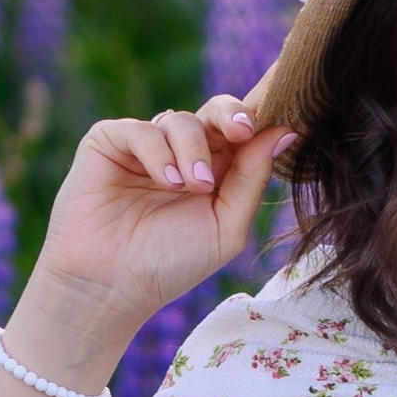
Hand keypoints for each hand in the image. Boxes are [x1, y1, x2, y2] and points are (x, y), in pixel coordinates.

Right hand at [17, 78, 293, 379]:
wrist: (112, 285)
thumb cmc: (171, 262)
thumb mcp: (226, 225)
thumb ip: (253, 178)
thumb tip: (287, 131)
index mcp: (216, 169)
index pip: (243, 130)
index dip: (261, 115)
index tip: (283, 112)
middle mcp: (183, 152)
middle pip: (216, 111)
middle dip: (232, 115)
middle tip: (241, 132)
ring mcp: (146, 145)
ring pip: (180, 120)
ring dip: (192, 151)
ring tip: (190, 187)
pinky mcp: (109, 142)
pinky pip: (142, 130)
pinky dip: (158, 152)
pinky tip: (165, 182)